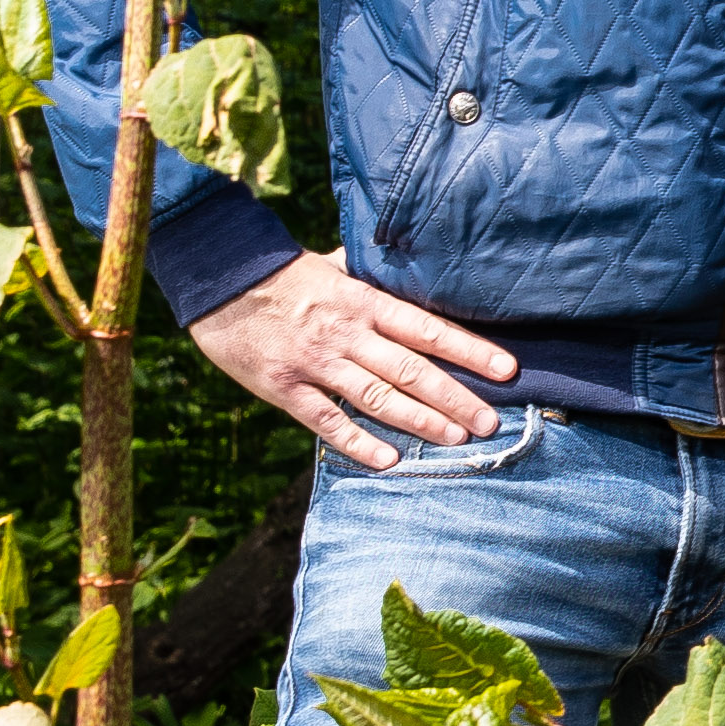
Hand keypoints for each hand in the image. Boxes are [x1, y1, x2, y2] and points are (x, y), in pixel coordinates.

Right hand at [191, 250, 519, 465]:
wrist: (218, 279)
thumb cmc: (281, 272)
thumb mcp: (332, 264)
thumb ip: (370, 277)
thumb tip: (412, 268)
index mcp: (362, 301)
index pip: (428, 328)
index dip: (469, 350)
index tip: (506, 369)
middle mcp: (346, 333)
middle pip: (411, 370)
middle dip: (456, 397)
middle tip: (490, 422)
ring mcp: (316, 363)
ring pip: (377, 399)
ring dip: (421, 421)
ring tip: (456, 440)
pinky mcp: (285, 388)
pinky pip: (327, 421)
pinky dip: (359, 443)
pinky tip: (390, 460)